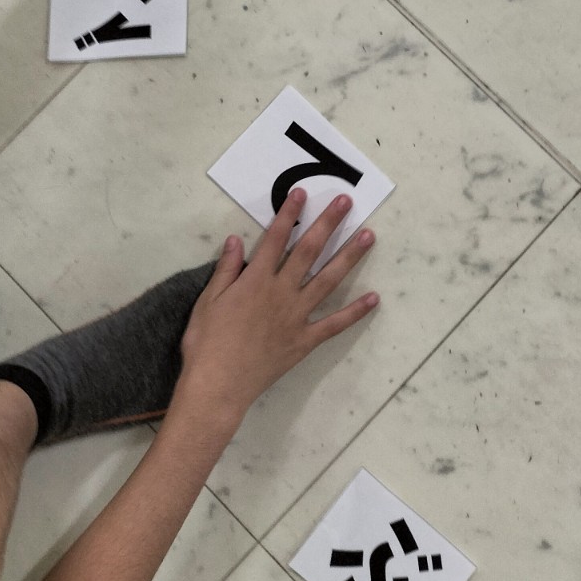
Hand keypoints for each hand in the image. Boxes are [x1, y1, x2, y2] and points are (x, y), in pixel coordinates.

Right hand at [177, 189, 378, 429]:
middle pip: (309, 251)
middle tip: (346, 202)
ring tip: (369, 236)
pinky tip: (373, 298)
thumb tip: (236, 239)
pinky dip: (355, 312)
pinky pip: (334, 324)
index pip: (276, 239)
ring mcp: (297, 316)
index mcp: (256, 280)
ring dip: (350, 256)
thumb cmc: (207, 344)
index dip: (289, 214)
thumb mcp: (208, 302)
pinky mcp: (305, 340)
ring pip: (328, 280)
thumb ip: (226, 269)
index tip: (301, 193)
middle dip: (328, 224)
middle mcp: (281, 292)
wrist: (217, 386)